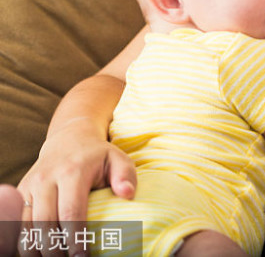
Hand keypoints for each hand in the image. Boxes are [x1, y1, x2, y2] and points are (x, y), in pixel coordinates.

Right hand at [17, 120, 135, 255]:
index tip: (82, 256)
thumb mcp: (117, 158)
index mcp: (72, 172)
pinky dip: (23, 241)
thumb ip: (126, 175)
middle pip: (44, 224)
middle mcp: (46, 180)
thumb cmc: (97, 155)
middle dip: (54, 249)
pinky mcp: (19, 193)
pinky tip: (38, 250)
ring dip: (36, 249)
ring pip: (24, 227)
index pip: (71, 212)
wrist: (68, 139)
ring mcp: (29, 187)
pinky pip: (15, 223)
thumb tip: (128, 194)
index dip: (75, 238)